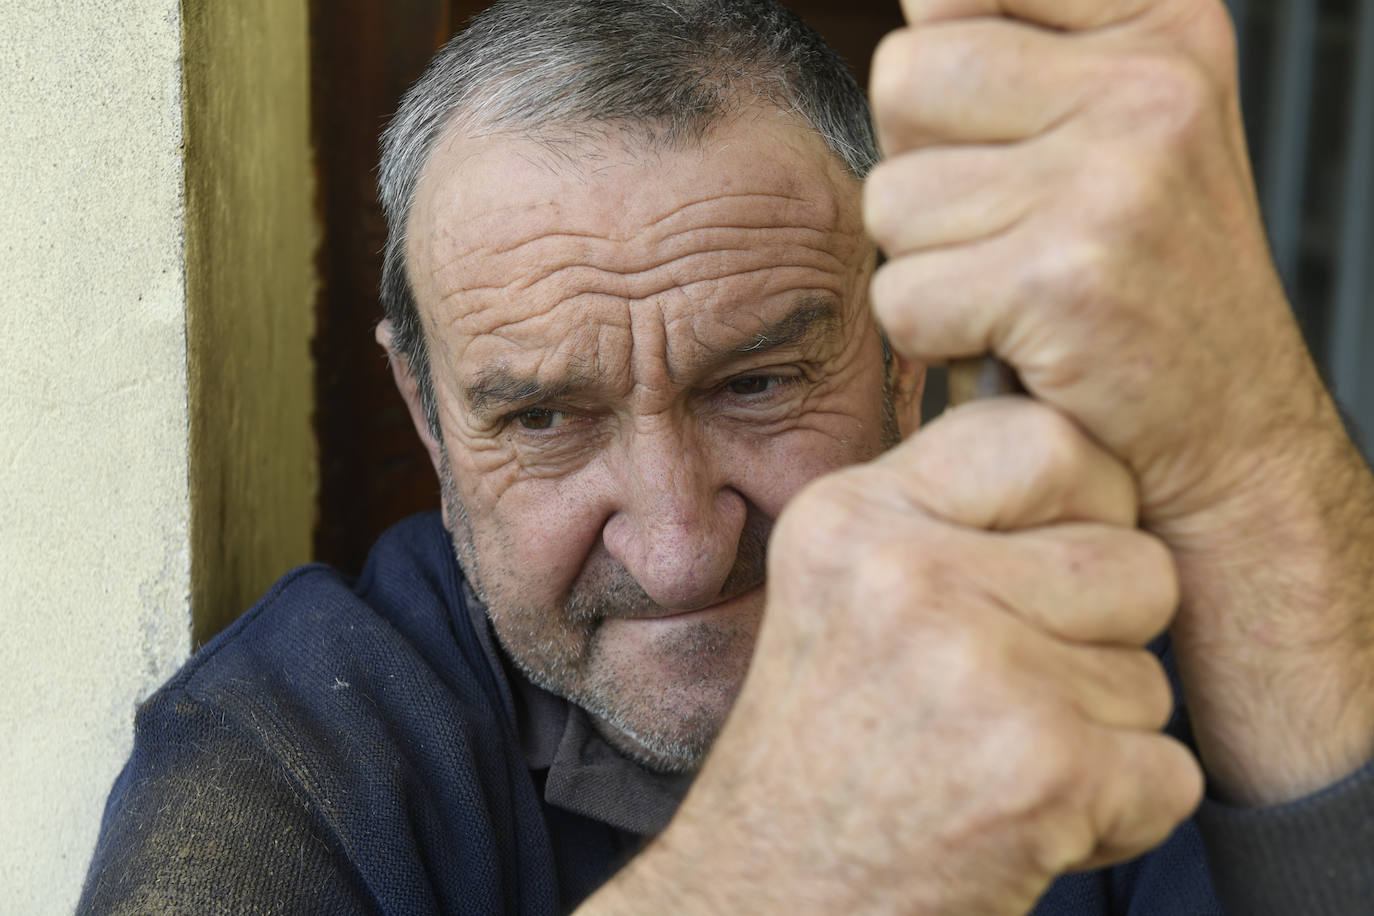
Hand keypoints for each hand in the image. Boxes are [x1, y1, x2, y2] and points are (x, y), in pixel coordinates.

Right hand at [581, 400, 1201, 914]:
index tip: (1055, 557)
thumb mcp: (838, 588)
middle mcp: (906, 575)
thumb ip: (939, 513)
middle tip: (1007, 690)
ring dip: (1100, 733)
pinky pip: (1168, 770)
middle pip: (1135, 560)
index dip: (1086, 499)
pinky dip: (1116, 814)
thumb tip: (1079, 453)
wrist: (773, 897)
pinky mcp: (1040, 770)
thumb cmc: (821, 750)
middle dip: (1104, 637)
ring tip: (992, 758)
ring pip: (1154, 674)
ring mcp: (976, 671)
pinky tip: (1021, 820)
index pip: (1045, 435)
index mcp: (853, 516)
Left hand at [866, 0, 1373, 803]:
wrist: (1231, 437)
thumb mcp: (1123, 133)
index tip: (984, 130)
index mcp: (1161, 27)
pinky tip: (1013, 341)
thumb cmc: (1149, 289)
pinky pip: (902, 295)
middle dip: (921, 170)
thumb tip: (917, 5)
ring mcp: (1112, 176)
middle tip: (1002, 229)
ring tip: (1015, 290)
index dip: (940, 66)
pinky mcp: (1063, 276)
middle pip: (902, 78)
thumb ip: (1026, 54)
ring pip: (889, 199)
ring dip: (926, 263)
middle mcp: (1148, 83)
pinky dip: (935, 339)